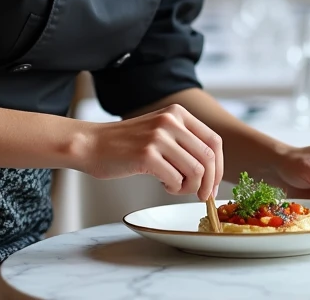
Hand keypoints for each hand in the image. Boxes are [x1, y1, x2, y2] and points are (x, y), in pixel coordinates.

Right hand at [76, 104, 223, 200]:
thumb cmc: (125, 145)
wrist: (91, 144)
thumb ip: (183, 141)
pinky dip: (174, 189)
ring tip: (174, 186)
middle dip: (209, 183)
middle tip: (202, 196)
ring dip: (189, 187)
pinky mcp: (147, 155)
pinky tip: (162, 185)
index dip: (219, 167)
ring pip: (195, 171)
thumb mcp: (159, 131)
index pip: (214, 141)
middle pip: (208, 158)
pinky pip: (176, 180)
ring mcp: (158, 137)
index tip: (213, 183)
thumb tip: (212, 170)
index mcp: (177, 113)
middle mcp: (171, 121)